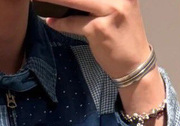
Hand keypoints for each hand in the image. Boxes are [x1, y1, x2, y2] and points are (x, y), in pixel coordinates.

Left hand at [42, 0, 165, 125]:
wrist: (135, 65)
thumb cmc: (124, 39)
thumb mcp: (118, 11)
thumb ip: (101, 2)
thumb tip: (73, 1)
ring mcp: (110, 11)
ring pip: (76, 1)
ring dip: (56, 1)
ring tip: (43, 1)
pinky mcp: (99, 28)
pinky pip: (73, 23)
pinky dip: (60, 23)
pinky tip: (52, 21)